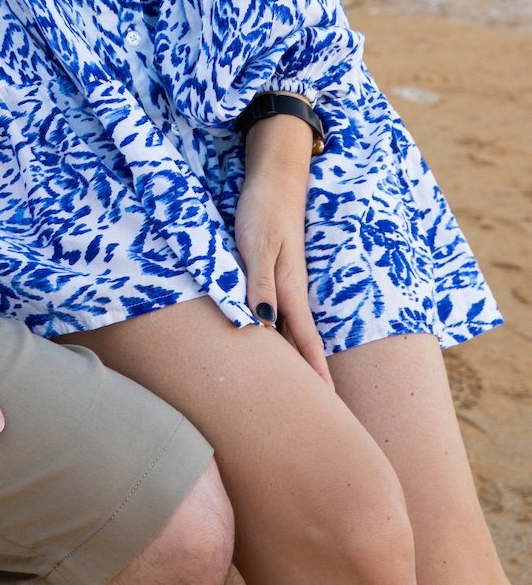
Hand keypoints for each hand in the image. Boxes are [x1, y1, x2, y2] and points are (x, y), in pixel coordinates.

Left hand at [235, 113, 331, 385]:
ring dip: (295, 356)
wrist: (274, 171)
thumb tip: (264, 324)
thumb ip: (260, 282)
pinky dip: (279, 331)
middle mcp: (290, 288)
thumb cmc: (263, 206)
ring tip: (301, 389)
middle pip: (301, 341)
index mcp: (290, 287)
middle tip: (321, 413)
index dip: (315, 374)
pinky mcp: (274, 268)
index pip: (304, 341)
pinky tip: (273, 339)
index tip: (328, 408)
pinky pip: (278, 310)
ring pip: (290, 327)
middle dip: (312, 376)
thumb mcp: (256, 243)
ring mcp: (285, 278)